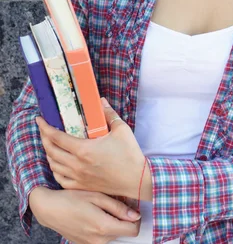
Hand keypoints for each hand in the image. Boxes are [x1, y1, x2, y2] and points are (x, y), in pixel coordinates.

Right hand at [29, 187, 140, 243]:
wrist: (49, 209)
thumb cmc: (72, 198)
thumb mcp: (97, 196)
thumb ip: (118, 207)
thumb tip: (136, 215)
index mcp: (104, 227)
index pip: (133, 230)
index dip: (136, 219)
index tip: (132, 208)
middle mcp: (98, 241)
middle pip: (123, 233)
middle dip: (124, 219)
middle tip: (115, 204)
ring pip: (113, 235)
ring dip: (113, 223)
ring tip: (102, 208)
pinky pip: (101, 238)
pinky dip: (103, 228)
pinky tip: (94, 215)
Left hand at [36, 98, 150, 199]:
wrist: (136, 180)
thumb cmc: (130, 154)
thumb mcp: (121, 129)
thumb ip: (109, 114)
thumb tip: (101, 101)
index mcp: (84, 149)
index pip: (57, 137)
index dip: (45, 127)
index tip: (40, 120)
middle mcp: (77, 164)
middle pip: (51, 151)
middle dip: (44, 138)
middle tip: (43, 129)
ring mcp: (78, 177)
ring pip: (54, 165)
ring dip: (48, 153)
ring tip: (49, 144)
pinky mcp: (82, 186)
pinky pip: (61, 179)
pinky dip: (55, 170)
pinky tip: (57, 164)